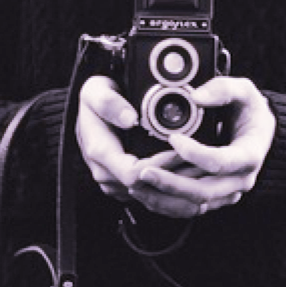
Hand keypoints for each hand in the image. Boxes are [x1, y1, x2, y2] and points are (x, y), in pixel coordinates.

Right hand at [76, 75, 185, 201]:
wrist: (86, 111)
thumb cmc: (92, 100)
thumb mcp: (95, 91)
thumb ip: (108, 102)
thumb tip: (128, 118)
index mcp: (100, 152)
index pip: (134, 174)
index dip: (160, 166)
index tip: (181, 152)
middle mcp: (105, 172)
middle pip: (145, 189)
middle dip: (173, 177)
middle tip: (199, 162)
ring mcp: (112, 181)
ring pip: (148, 195)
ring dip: (173, 186)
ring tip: (197, 169)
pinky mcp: (119, 184)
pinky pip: (145, 194)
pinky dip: (166, 187)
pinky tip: (183, 175)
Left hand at [131, 76, 276, 217]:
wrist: (257, 133)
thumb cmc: (249, 111)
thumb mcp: (244, 92)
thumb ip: (224, 89)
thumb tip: (197, 97)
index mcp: (249, 156)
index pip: (221, 162)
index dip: (195, 153)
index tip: (173, 138)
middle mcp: (240, 180)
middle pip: (203, 192)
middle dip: (170, 184)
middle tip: (143, 171)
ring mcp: (226, 193)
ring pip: (193, 206)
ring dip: (162, 198)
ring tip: (136, 184)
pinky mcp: (213, 199)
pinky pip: (187, 209)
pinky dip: (164, 203)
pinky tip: (144, 192)